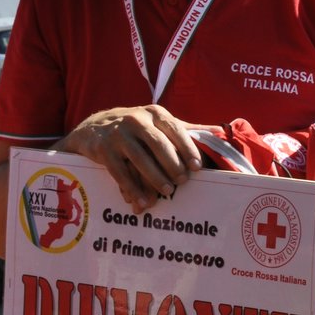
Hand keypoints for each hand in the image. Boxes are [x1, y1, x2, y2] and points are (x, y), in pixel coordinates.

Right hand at [58, 105, 209, 212]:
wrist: (94, 127)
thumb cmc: (137, 128)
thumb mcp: (159, 123)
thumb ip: (186, 129)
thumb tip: (220, 132)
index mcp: (154, 113)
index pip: (175, 129)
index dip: (187, 148)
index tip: (197, 166)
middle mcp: (136, 119)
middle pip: (158, 143)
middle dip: (172, 164)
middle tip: (182, 181)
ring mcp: (118, 134)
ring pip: (139, 158)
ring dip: (153, 177)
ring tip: (167, 191)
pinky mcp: (102, 149)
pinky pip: (119, 171)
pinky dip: (131, 187)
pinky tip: (140, 200)